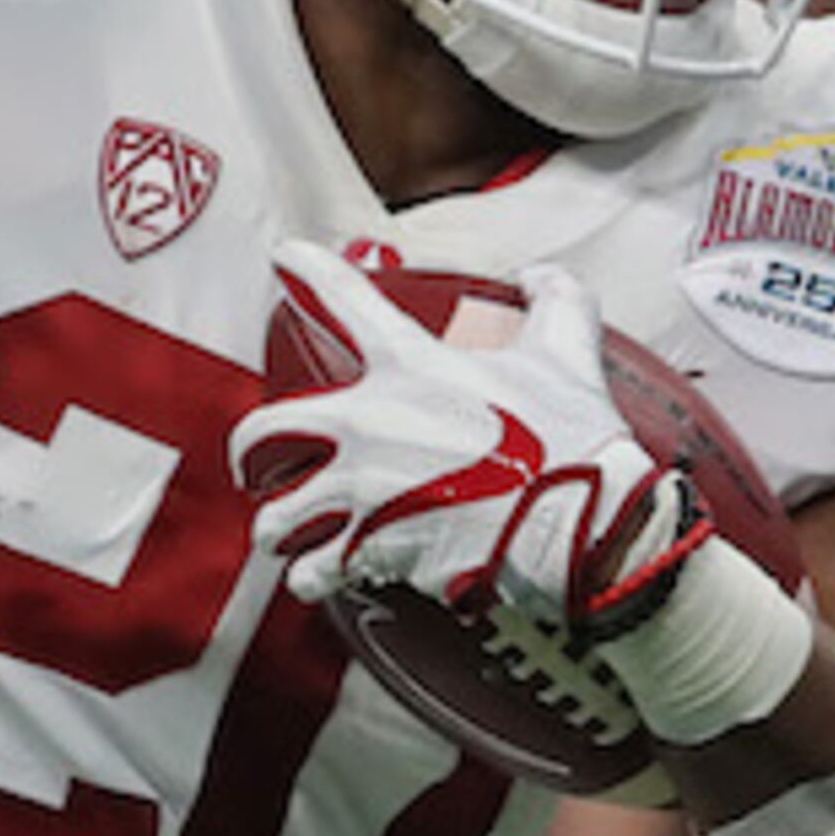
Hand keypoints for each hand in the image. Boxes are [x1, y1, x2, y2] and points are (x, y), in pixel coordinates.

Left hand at [232, 244, 681, 623]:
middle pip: (263, 432)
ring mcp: (365, 492)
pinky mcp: (374, 552)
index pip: (343, 298)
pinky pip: (314, 572)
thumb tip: (540, 276)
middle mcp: (369, 425)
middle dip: (250, 450)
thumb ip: (556, 301)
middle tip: (257, 462)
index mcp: (409, 366)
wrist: (583, 528)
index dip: (307, 268)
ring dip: (278, 527)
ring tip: (286, 534)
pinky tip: (318, 577)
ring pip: (278, 517)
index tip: (284, 256)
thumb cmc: (573, 441)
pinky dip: (314, 578)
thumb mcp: (569, 354)